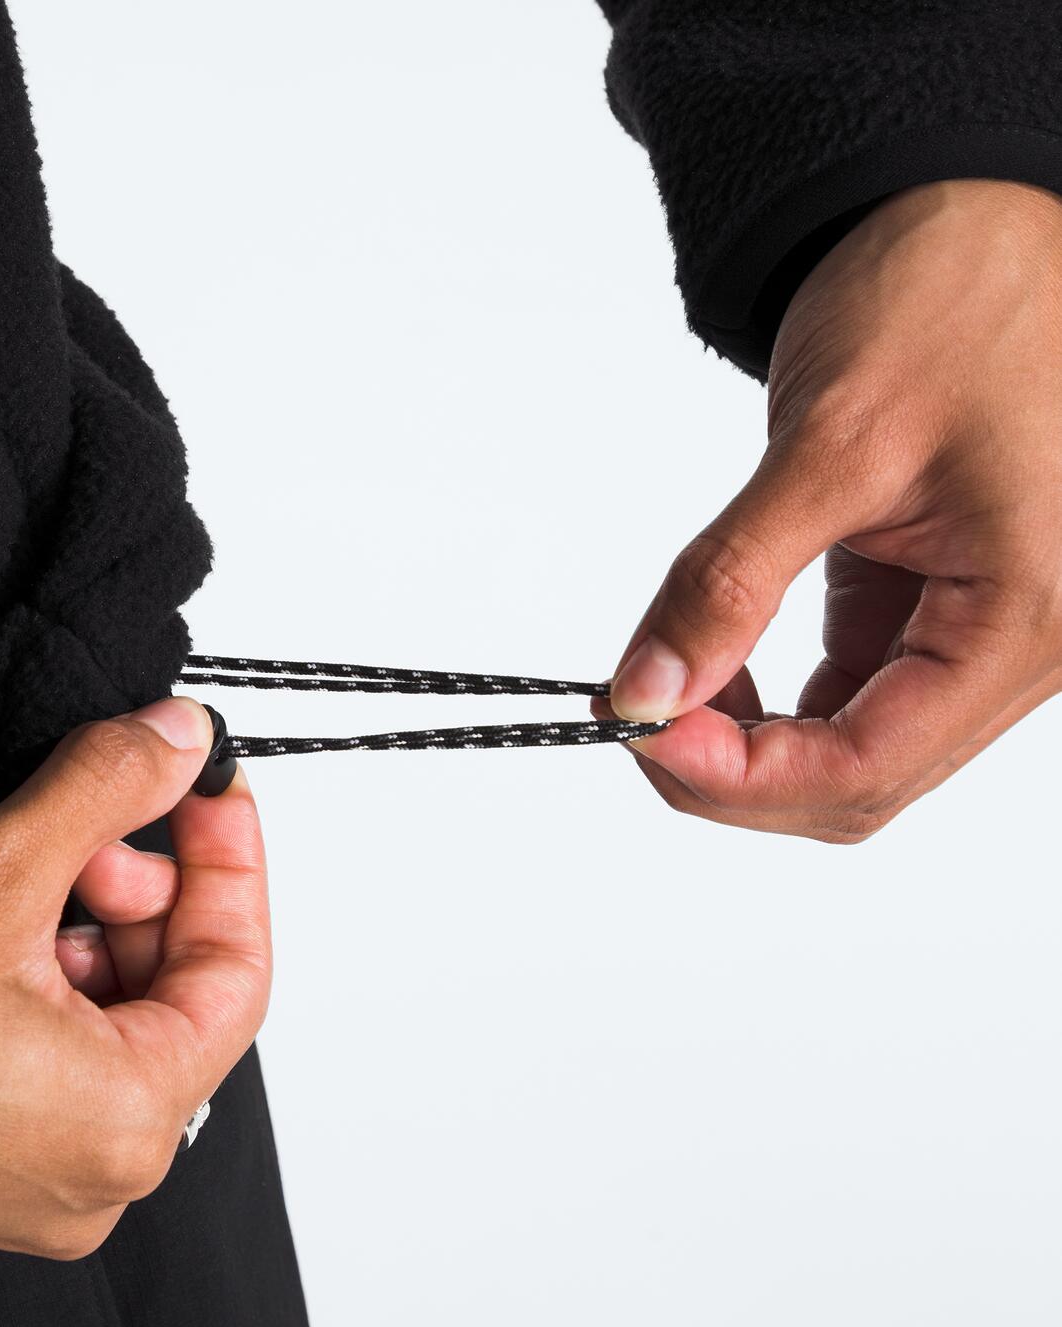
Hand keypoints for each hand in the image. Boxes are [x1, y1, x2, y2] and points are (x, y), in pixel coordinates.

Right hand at [0, 696, 269, 1258]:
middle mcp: (94, 1172)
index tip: (210, 791)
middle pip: (180, 995)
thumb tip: (177, 743)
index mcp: (121, 1125)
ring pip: (118, 1016)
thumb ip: (102, 793)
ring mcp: (38, 1172)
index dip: (231, 864)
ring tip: (26, 868)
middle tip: (96, 823)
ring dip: (94, 923)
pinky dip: (50, 971)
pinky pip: (62, 1048)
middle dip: (149, 888)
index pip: (237, 977)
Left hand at [599, 178, 1061, 840]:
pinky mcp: (928, 608)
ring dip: (745, 740)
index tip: (640, 730)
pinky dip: (767, 696)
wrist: (979, 215)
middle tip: (633, 715)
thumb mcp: (832, 442)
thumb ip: (731, 582)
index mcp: (1022, 623)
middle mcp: (1015, 650)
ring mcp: (974, 635)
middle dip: (733, 769)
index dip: (740, 775)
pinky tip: (711, 660)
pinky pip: (847, 693)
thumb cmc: (954, 295)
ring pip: (847, 750)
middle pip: (856, 782)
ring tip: (661, 687)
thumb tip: (644, 690)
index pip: (866, 768)